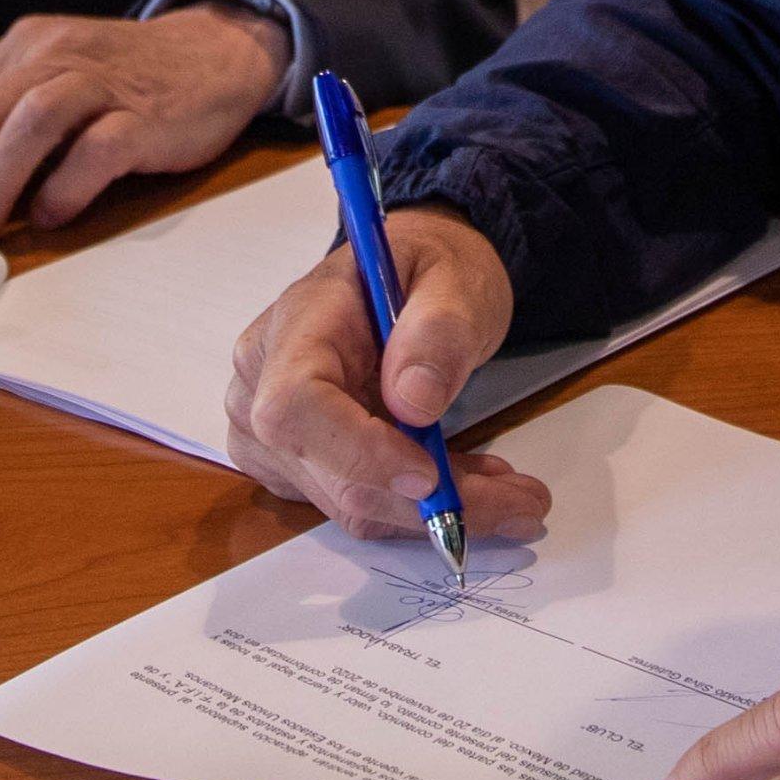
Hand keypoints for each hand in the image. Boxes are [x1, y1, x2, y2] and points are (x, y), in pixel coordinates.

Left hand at [0, 4, 290, 261]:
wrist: (217, 51)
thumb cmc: (127, 85)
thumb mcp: (56, 90)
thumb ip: (6, 134)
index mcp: (22, 50)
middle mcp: (53, 55)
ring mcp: (102, 81)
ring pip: (29, 123)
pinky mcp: (146, 112)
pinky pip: (98, 147)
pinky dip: (66, 185)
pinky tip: (49, 217)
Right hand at [218, 206, 552, 546]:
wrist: (413, 277)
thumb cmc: (428, 268)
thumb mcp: (456, 278)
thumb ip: (438, 330)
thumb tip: (414, 402)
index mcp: (296, 321)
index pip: (295, 404)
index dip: (357, 451)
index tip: (430, 475)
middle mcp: (261, 381)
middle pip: (326, 471)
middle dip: (423, 502)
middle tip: (518, 501)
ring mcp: (268, 429)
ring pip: (347, 501)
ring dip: (430, 510)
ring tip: (507, 491)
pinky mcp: (294, 463)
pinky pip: (354, 503)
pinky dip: (415, 506)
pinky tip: (464, 478)